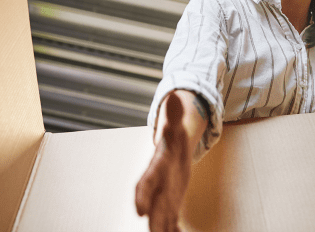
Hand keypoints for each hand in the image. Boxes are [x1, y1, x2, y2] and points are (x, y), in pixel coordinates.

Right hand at [136, 93, 190, 231]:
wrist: (174, 148)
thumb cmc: (173, 137)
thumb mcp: (175, 125)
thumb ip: (175, 114)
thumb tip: (176, 96)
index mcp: (157, 166)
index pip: (146, 181)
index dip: (142, 195)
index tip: (139, 210)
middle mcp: (158, 184)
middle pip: (153, 204)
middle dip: (153, 219)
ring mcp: (165, 194)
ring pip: (162, 216)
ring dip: (164, 228)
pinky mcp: (173, 201)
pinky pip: (172, 219)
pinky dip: (175, 229)